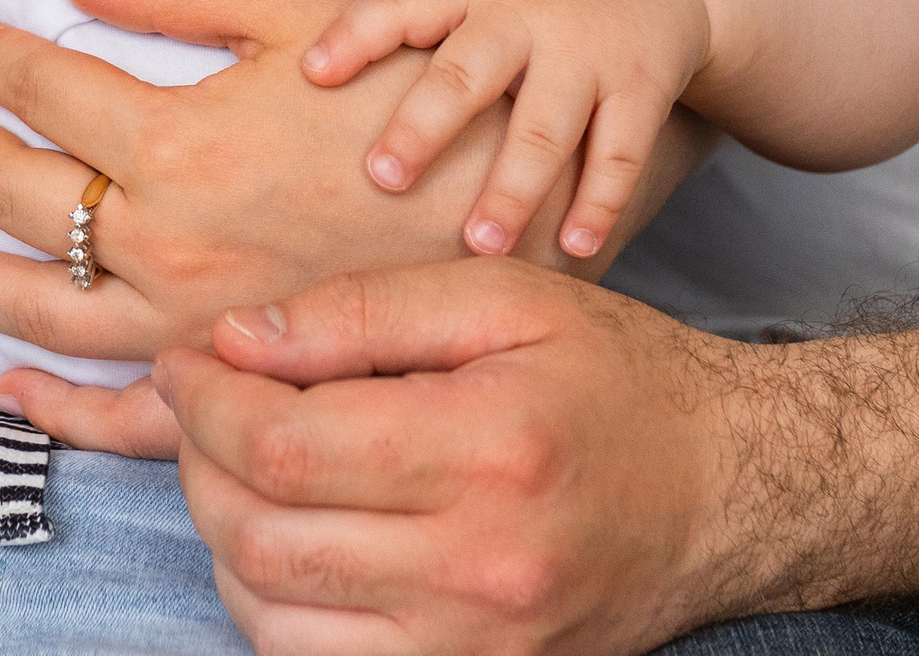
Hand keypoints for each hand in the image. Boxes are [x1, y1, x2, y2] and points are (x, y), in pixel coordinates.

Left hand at [0, 0, 707, 453]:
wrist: (514, 201)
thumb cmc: (413, 96)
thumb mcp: (302, 8)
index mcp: (183, 140)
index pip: (45, 92)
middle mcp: (170, 243)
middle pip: (23, 197)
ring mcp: (194, 323)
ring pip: (42, 308)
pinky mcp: (231, 377)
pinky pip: (123, 412)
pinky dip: (55, 405)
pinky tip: (8, 384)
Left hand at [159, 258, 729, 654]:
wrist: (729, 490)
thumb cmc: (618, 377)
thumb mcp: (504, 298)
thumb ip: (364, 310)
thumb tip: (238, 337)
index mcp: (485, 449)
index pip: (282, 444)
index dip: (204, 402)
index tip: (188, 360)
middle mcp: (478, 566)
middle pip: (262, 535)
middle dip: (199, 461)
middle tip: (202, 405)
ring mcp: (476, 646)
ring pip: (273, 616)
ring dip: (225, 536)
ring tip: (239, 467)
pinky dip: (273, 606)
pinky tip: (288, 536)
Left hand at [302, 0, 704, 261]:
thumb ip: (408, 34)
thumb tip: (299, 84)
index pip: (404, 3)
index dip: (356, 34)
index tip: (311, 72)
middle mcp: (524, 16)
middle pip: (467, 70)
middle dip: (424, 125)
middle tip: (381, 178)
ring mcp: (587, 50)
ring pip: (544, 123)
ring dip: (511, 185)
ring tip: (477, 243)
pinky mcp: (642, 84)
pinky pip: (618, 150)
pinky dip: (599, 202)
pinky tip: (575, 247)